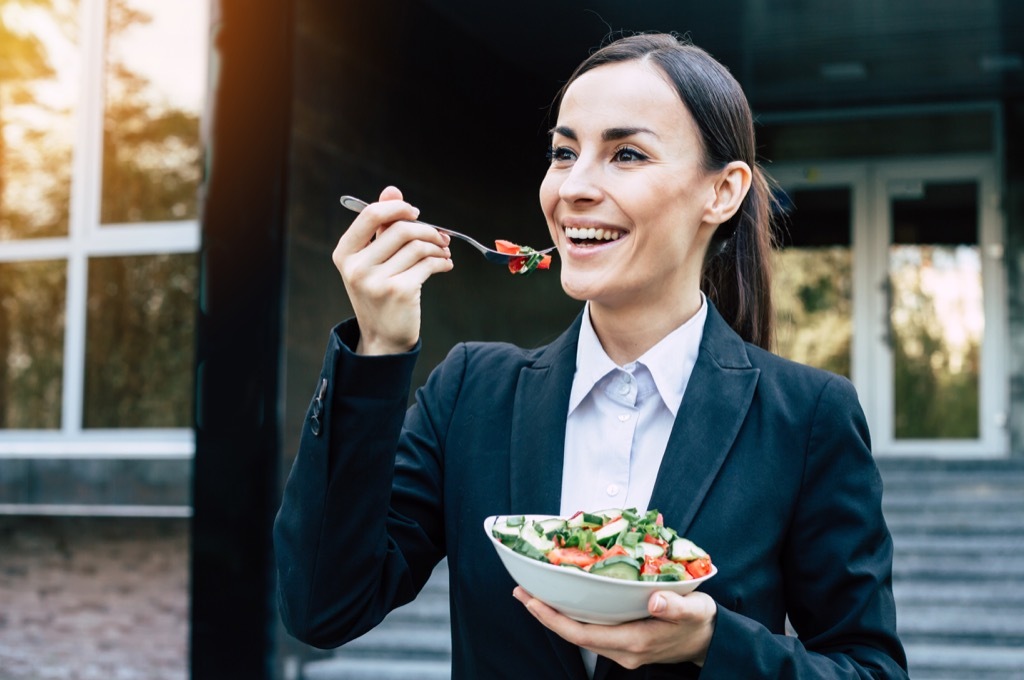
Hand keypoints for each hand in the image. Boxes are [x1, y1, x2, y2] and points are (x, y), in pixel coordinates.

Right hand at [333, 186, 452, 354]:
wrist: (383, 336)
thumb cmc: (379, 292)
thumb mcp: (372, 260)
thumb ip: (381, 226)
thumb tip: (392, 190)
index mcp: (345, 253)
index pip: (371, 214)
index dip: (398, 207)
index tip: (415, 213)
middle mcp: (356, 267)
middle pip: (401, 229)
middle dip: (428, 230)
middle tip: (441, 237)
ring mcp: (376, 281)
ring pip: (418, 246)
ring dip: (437, 247)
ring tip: (443, 252)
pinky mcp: (399, 292)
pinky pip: (428, 264)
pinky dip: (442, 262)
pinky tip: (445, 265)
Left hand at [513, 586, 716, 668]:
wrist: (710, 641)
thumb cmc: (701, 622)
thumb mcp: (695, 610)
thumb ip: (675, 606)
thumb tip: (655, 600)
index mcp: (635, 642)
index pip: (584, 634)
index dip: (555, 620)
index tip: (533, 601)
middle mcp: (623, 651)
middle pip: (574, 635)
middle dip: (545, 615)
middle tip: (522, 591)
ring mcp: (621, 650)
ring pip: (579, 635)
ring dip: (555, 617)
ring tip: (533, 594)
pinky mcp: (622, 644)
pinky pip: (589, 633)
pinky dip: (571, 618)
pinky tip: (563, 602)